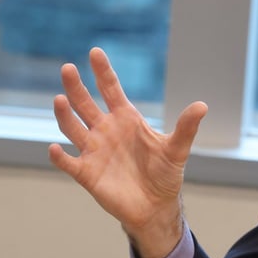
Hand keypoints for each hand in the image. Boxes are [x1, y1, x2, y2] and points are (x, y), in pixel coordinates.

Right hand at [48, 47, 207, 257]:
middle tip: (68, 68)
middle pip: (85, 103)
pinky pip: (69, 163)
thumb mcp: (177, 149)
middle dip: (76, 87)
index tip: (95, 52)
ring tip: (60, 99)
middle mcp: (106, 130)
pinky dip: (60, 157)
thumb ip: (186, 128)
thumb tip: (202, 106)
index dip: (103, 71)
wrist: (155, 205)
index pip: (111, 89)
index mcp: (126, 119)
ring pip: (73, 128)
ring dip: (65, 115)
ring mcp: (94, 150)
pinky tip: (54, 149)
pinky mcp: (87, 173)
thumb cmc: (164, 173)